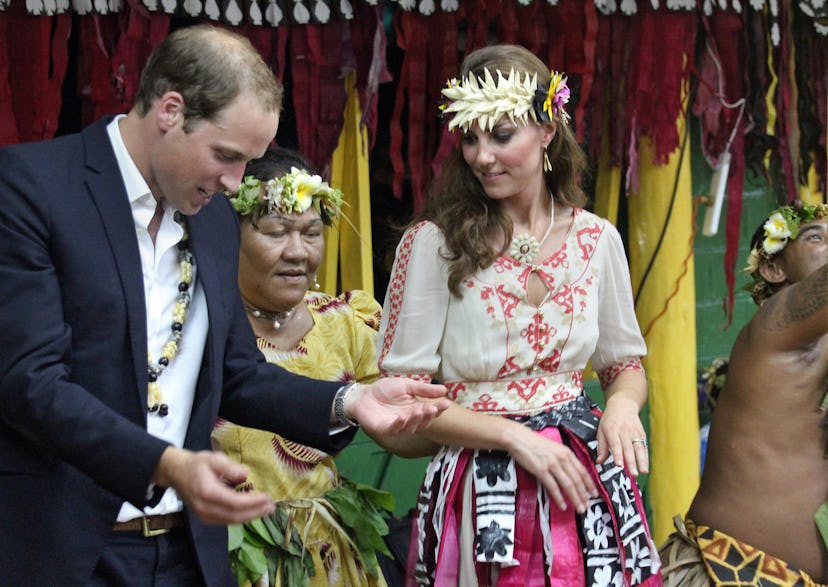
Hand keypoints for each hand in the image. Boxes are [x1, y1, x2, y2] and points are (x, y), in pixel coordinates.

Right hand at [153, 447, 274, 524]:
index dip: (253, 502)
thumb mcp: (214, 459)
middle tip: (271, 507)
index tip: (267, 497)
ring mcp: (203, 515)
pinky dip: (240, 517)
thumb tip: (245, 474)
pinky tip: (252, 512)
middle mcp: (205, 508)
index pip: (234, 503)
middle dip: (255, 512)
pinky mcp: (205, 518)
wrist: (176, 473)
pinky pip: (225, 521)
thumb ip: (230, 467)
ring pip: (231, 521)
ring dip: (250, 517)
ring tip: (266, 510)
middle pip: (234, 516)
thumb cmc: (197, 464)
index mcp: (207, 492)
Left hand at [346, 378, 449, 435]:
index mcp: (416, 409)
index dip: (439, 409)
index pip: (430, 411)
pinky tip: (403, 417)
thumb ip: (423, 389)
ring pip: (411, 428)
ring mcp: (397, 426)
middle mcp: (409, 420)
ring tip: (419, 410)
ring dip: (416, 420)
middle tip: (432, 408)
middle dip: (428, 416)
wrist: (364, 394)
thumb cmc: (385, 390)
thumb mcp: (406, 385)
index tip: (446, 403)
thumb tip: (444, 390)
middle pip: (423, 422)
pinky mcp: (384, 430)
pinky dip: (399, 424)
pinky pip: (394, 430)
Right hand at [506, 423, 597, 512]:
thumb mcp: (554, 448)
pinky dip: (559, 498)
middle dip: (584, 495)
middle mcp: (561, 458)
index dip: (590, 484)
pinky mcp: (541, 470)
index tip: (594, 494)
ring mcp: (551, 464)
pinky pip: (553, 487)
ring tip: (579, 508)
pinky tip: (563, 505)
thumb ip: (564, 459)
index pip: (583, 471)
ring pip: (568, 485)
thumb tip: (572, 473)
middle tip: (587, 506)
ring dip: (575, 499)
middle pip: (577, 480)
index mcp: (566, 452)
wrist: (519, 438)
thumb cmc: (534, 443)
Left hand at [596, 395, 648, 475]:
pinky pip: (644, 446)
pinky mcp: (641, 434)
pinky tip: (646, 466)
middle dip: (631, 462)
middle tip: (633, 474)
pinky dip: (645, 457)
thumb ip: (601, 447)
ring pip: (639, 448)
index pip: (615, 444)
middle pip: (628, 448)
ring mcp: (634, 432)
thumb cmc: (609, 420)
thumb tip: (599, 462)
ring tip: (643, 472)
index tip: (619, 465)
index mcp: (611, 429)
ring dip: (642, 461)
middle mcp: (624, 431)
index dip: (618, 455)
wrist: (623, 405)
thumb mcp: (601, 430)